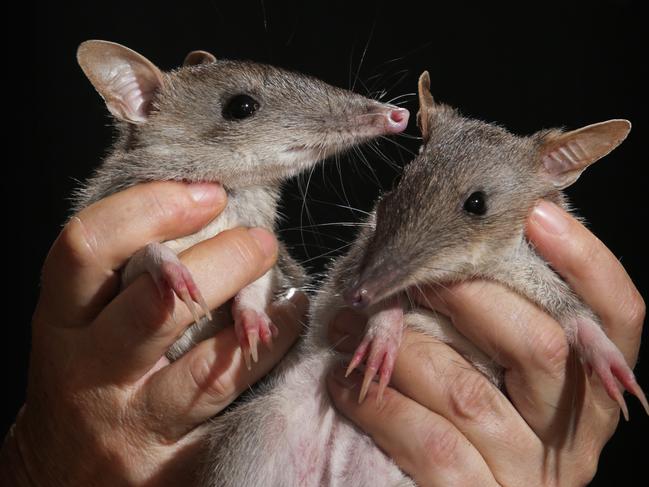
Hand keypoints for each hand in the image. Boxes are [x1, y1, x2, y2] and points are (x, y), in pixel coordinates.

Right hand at [1, 182, 306, 485]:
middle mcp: (88, 374)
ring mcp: (132, 426)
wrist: (64, 472)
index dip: (152, 208)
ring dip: (260, 320)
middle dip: (225, 263)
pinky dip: (270, 362)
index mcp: (61, 321)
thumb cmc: (88, 374)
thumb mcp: (84, 319)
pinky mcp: (170, 467)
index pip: (87, 247)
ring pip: (208, 370)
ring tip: (288, 292)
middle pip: (159, 307)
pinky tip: (288, 331)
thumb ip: (127, 269)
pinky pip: (235, 411)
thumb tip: (205, 204)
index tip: (210, 195)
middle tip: (263, 242)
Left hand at [326, 200, 644, 485]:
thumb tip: (447, 242)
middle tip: (416, 276)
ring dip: (403, 350)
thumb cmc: (450, 409)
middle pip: (540, 345)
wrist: (427, 486)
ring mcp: (525, 472)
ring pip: (468, 392)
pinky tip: (345, 386)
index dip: (587, 263)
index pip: (618, 319)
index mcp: (582, 388)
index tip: (537, 214)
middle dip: (467, 296)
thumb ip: (486, 315)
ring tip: (355, 327)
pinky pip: (428, 440)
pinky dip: (379, 404)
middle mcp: (569, 434)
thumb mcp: (481, 358)